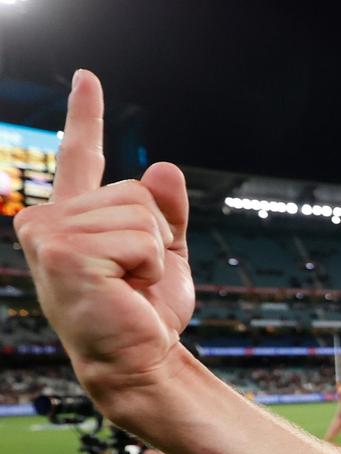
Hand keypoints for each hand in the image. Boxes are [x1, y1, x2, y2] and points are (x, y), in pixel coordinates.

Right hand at [15, 71, 191, 404]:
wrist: (138, 361)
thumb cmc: (146, 315)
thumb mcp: (165, 253)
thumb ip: (165, 211)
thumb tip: (162, 168)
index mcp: (73, 219)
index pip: (81, 156)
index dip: (86, 115)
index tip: (88, 78)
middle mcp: (49, 221)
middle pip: (135, 191)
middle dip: (154, 233)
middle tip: (133, 276)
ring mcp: (49, 235)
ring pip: (140, 213)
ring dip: (151, 252)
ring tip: (127, 284)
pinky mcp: (64, 252)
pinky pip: (140, 237)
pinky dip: (148, 265)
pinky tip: (125, 289)